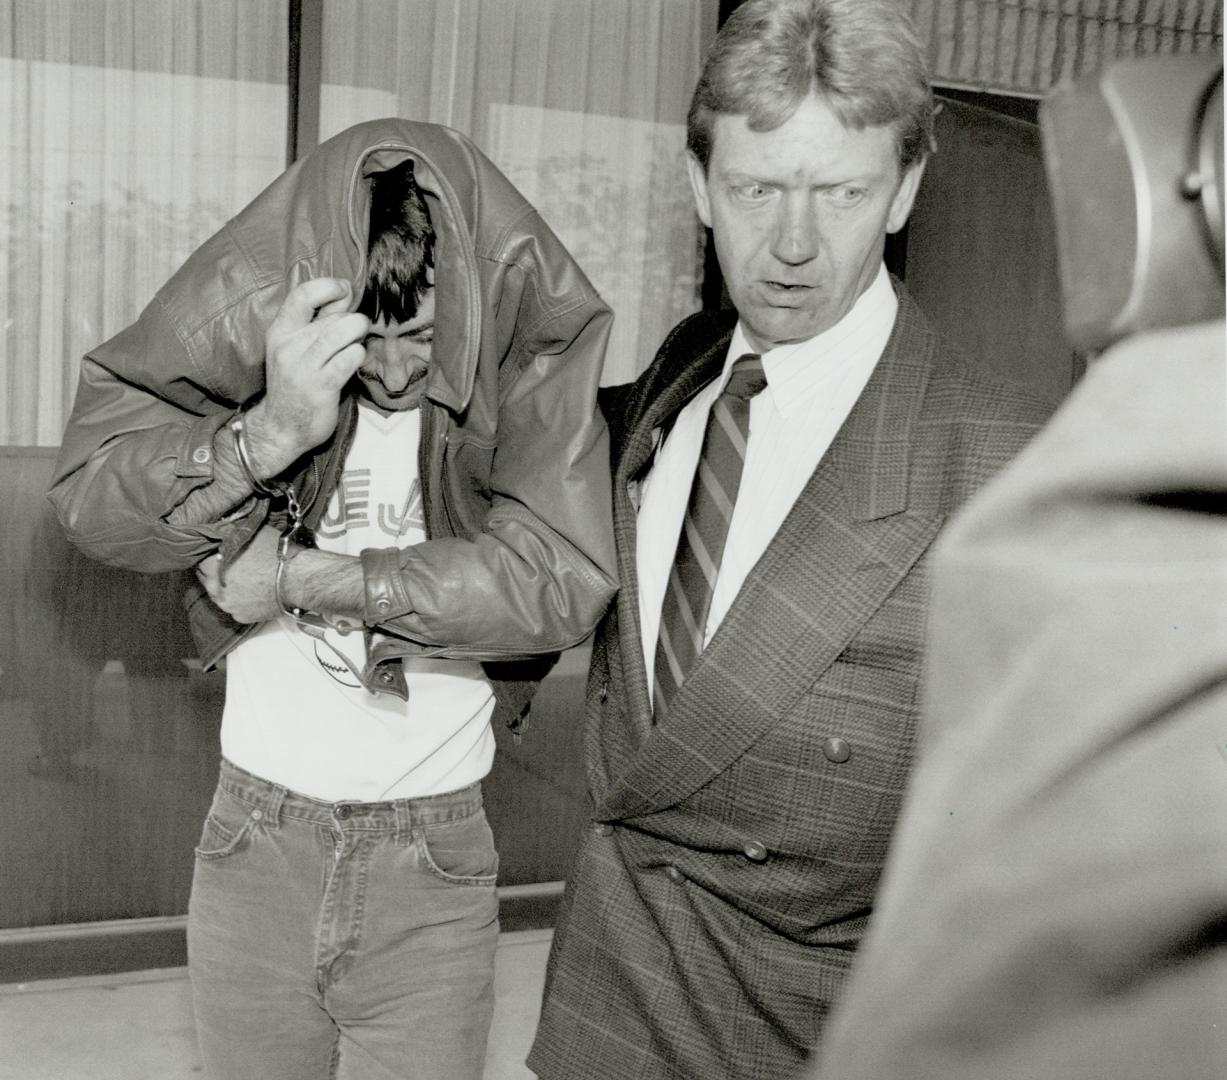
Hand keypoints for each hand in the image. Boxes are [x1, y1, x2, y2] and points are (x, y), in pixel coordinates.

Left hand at [196, 526, 280, 623]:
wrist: (299, 580)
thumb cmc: (278, 555)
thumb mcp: (251, 535)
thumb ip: (232, 534)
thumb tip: (222, 530)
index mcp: (214, 567)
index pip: (200, 560)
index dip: (210, 555)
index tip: (218, 553)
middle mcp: (217, 589)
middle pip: (207, 579)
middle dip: (215, 572)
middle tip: (230, 565)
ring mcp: (229, 606)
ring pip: (219, 595)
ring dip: (226, 587)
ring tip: (242, 579)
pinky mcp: (241, 617)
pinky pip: (234, 607)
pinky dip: (239, 600)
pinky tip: (251, 591)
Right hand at [245, 278, 369, 473]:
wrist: (281, 427)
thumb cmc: (296, 383)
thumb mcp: (296, 348)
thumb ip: (318, 322)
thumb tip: (346, 293)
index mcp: (280, 331)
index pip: (303, 294)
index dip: (330, 286)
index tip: (345, 291)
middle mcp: (289, 346)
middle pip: (333, 316)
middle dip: (353, 319)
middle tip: (356, 331)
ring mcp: (304, 367)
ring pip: (342, 332)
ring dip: (358, 333)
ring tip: (357, 342)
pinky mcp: (321, 386)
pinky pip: (349, 358)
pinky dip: (358, 355)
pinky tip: (355, 361)